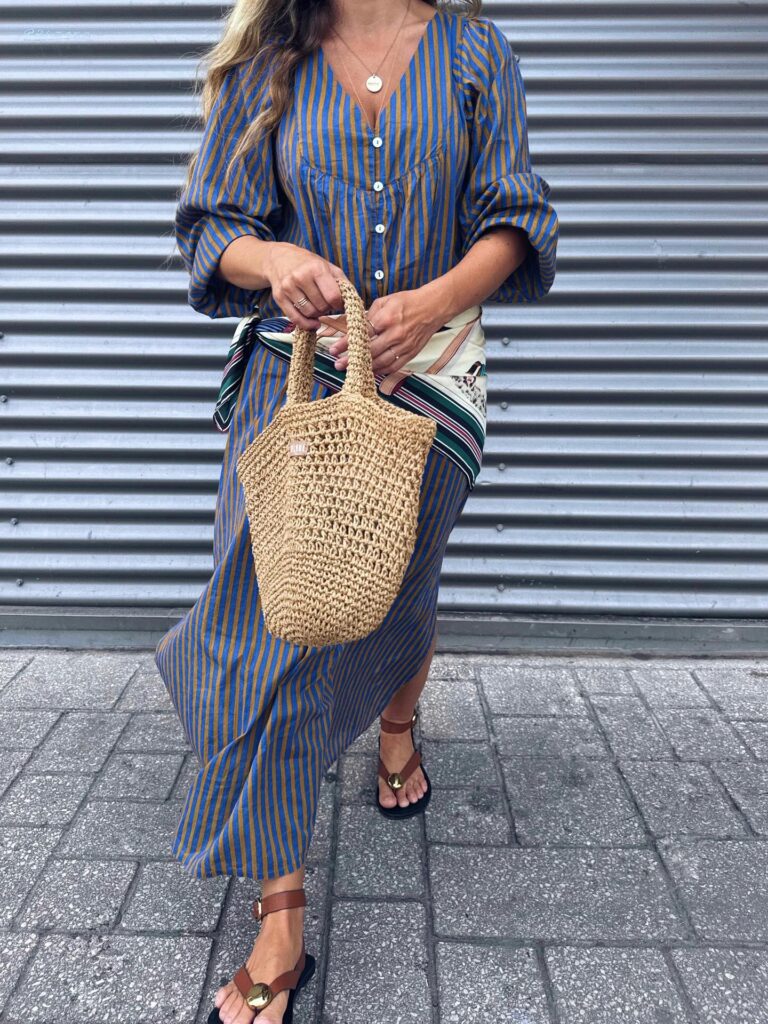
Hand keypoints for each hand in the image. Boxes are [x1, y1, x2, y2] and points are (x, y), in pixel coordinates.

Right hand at [264, 243, 349, 330]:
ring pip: (309, 314)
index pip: (332, 296)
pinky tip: (313, 322)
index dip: (339, 304)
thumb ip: (342, 283)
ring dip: (316, 315)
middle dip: (327, 308)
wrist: (279, 258)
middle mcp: (300, 277)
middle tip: (325, 303)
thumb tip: (353, 302)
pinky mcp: (279, 297)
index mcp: (316, 269)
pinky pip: (295, 319)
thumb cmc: (308, 264)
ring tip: (316, 306)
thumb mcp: (328, 267)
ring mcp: (288, 288)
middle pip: (321, 307)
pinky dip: (306, 324)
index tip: (338, 303)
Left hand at [327, 288, 442, 373]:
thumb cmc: (408, 302)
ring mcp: (404, 346)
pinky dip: (381, 371)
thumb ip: (369, 315)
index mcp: (387, 318)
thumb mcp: (385, 301)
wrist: (433, 307)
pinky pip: (393, 367)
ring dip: (365, 368)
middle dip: (351, 359)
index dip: (346, 343)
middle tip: (338, 364)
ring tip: (352, 371)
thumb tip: (354, 326)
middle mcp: (395, 334)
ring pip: (381, 362)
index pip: (362, 333)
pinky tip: (370, 372)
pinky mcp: (411, 353)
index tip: (334, 349)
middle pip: (369, 351)